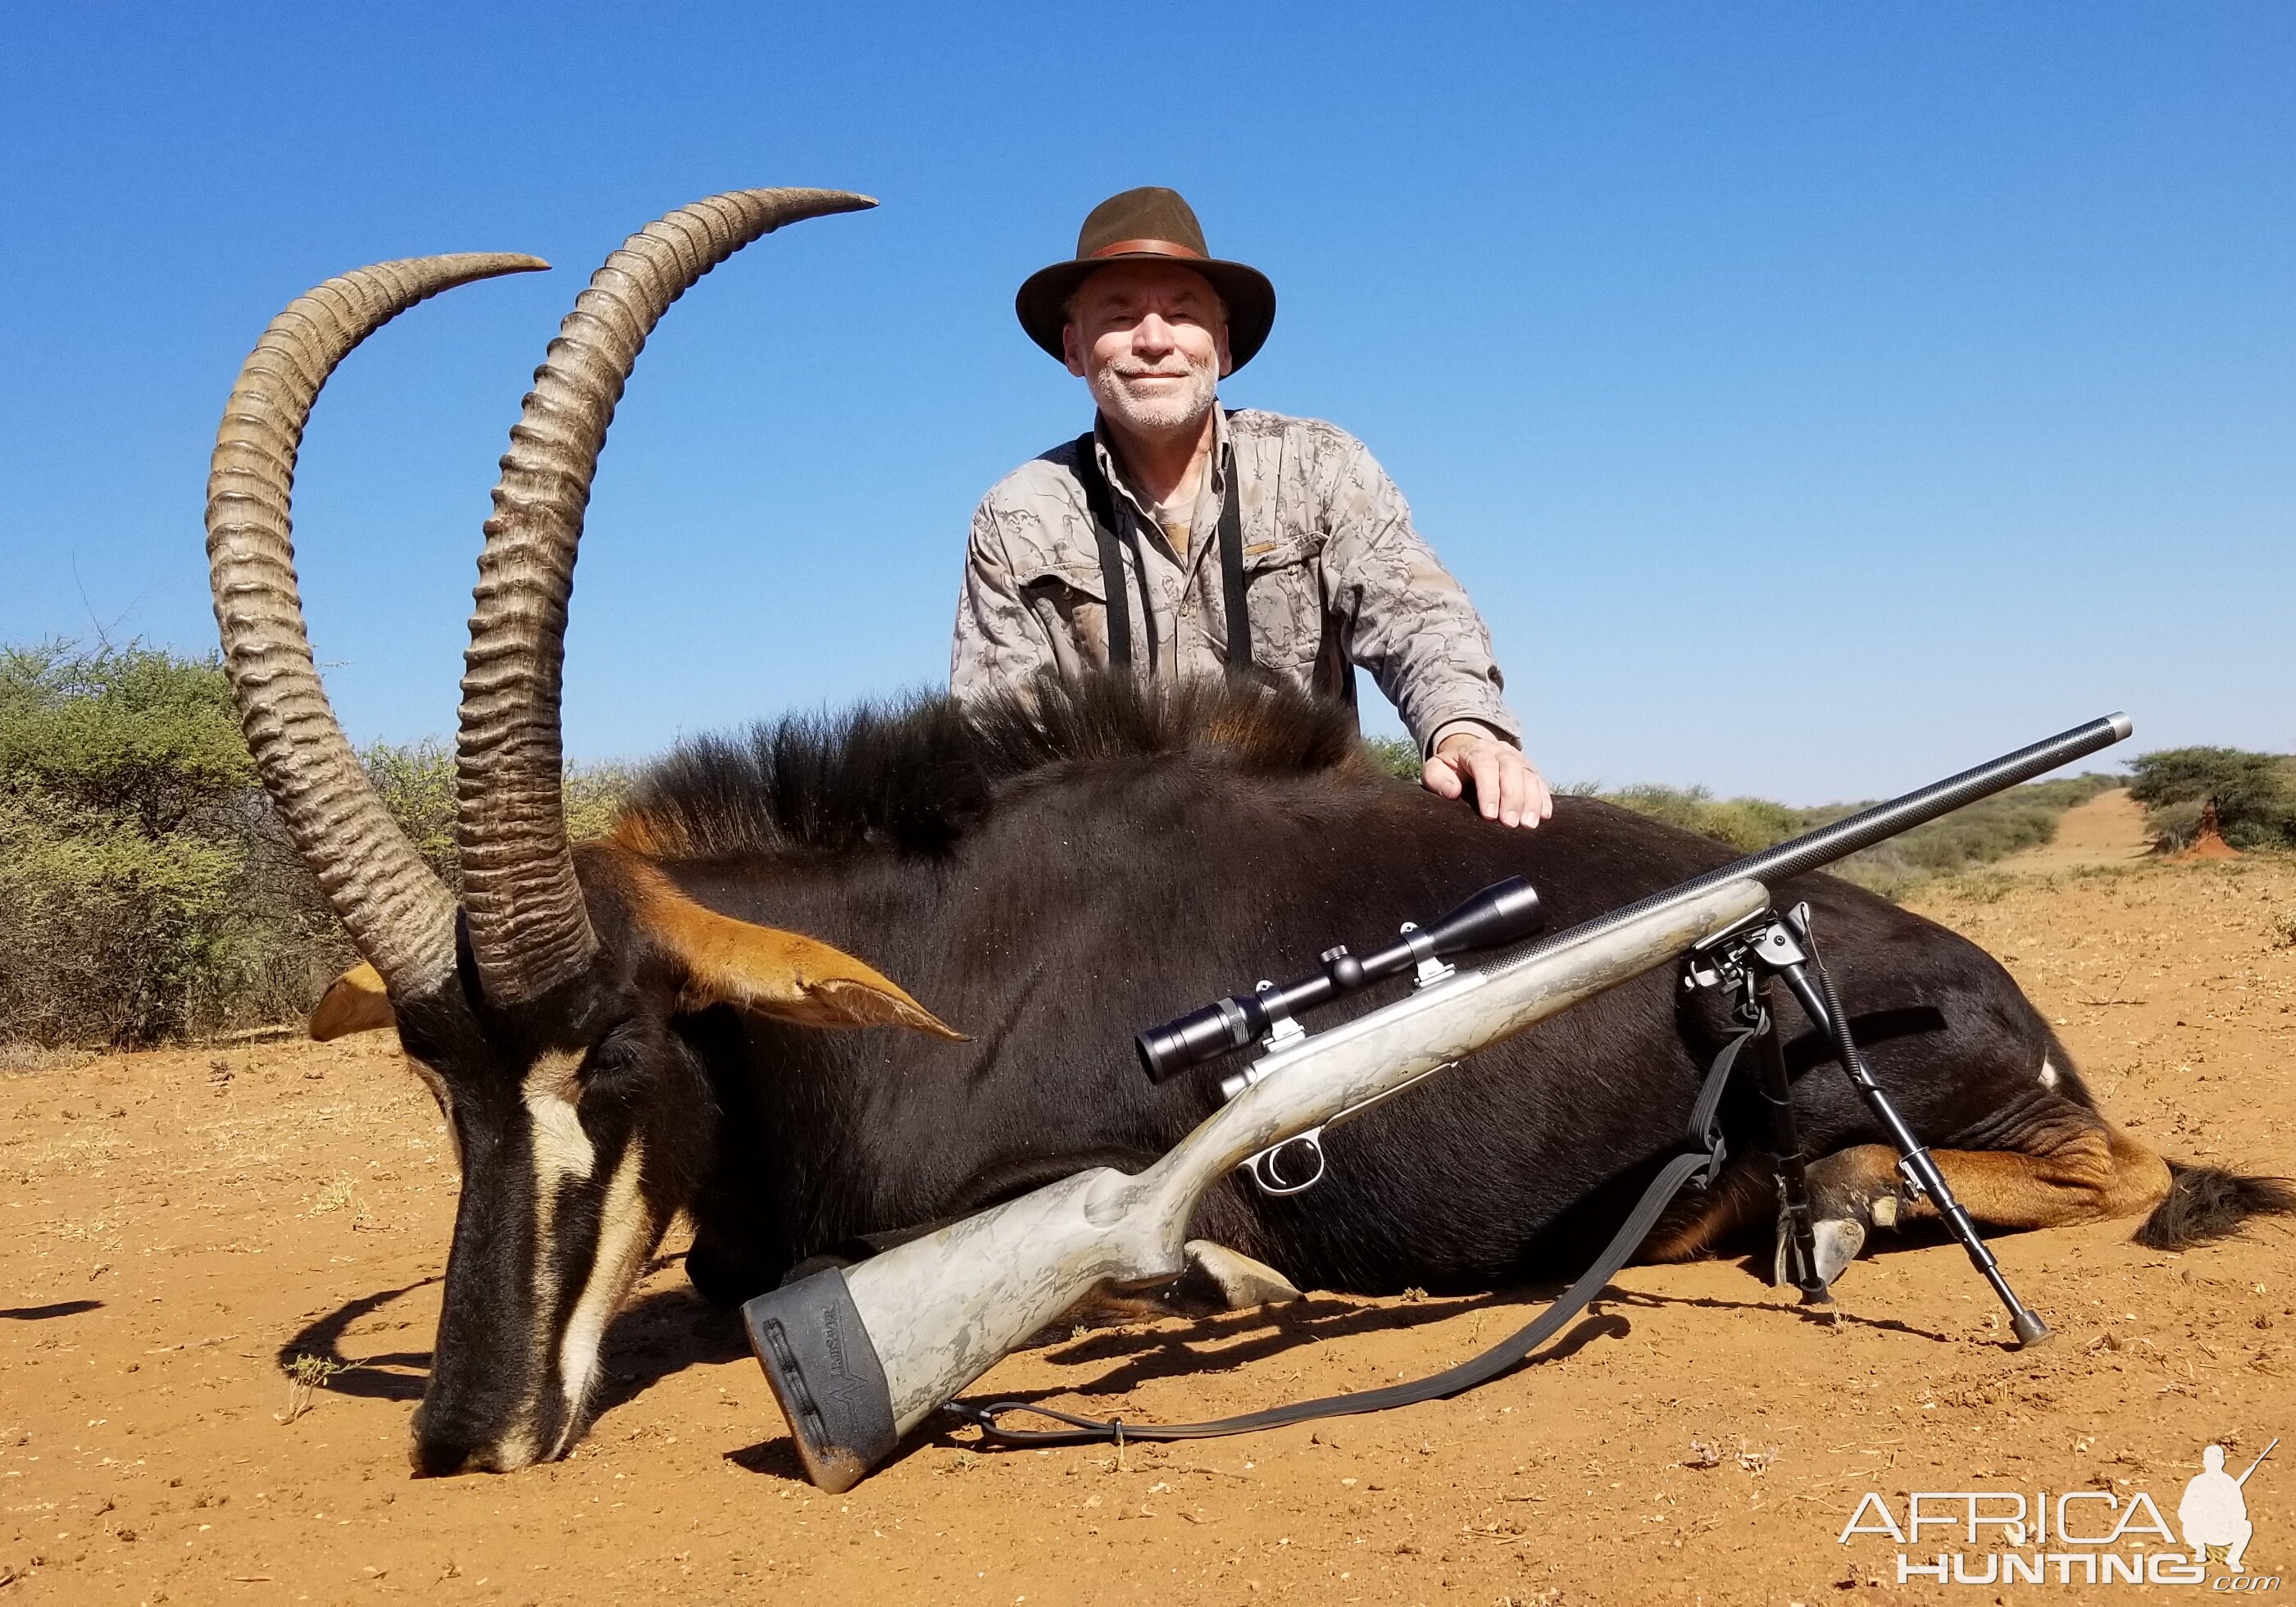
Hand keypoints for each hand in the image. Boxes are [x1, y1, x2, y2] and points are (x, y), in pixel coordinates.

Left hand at [1423, 732, 1553, 828]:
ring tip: (1528, 825)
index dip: (1488, 790)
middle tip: (1510, 824)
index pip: (1484, 765)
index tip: (1488, 815)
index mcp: (1476, 749)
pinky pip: (1541, 783)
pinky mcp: (1530, 771)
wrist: (1468, 755)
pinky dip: (1544, 798)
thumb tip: (1452, 791)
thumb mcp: (1435, 769)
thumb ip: (1437, 778)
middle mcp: (1501, 751)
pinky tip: (1544, 815)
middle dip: (1512, 798)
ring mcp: (1518, 760)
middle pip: (1511, 770)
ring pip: (1529, 776)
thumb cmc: (1450, 769)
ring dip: (1531, 801)